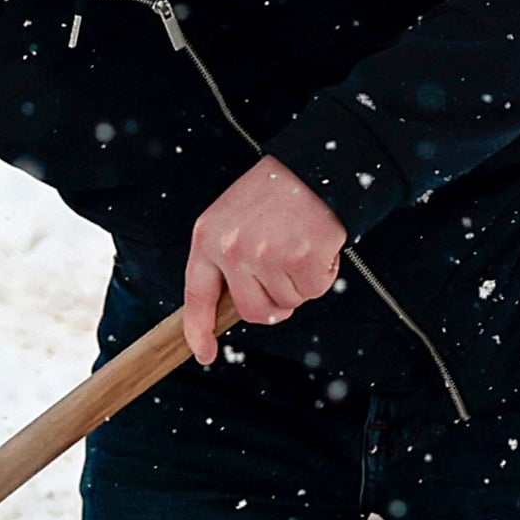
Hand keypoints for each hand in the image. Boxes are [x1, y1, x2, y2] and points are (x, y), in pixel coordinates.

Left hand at [182, 157, 349, 364]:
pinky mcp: (301, 259)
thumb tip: (234, 304)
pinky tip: (317, 245)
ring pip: (287, 303)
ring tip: (299, 244)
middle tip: (285, 275)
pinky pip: (314, 291)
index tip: (204, 354)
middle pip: (254, 312)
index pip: (197, 295)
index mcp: (208, 237)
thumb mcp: (231, 216)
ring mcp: (266, 256)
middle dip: (274, 305)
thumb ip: (226, 258)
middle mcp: (232, 250)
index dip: (199, 330)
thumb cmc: (273, 191)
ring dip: (300, 283)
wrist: (312, 165)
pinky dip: (322, 274)